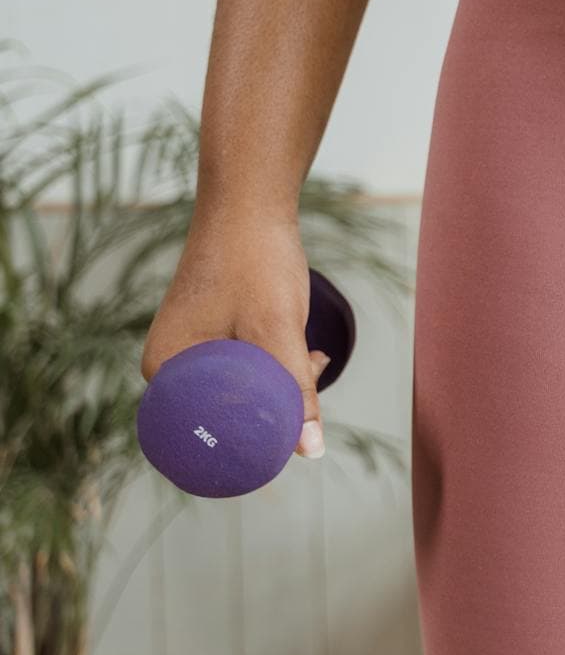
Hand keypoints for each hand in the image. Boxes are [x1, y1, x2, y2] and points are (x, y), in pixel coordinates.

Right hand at [141, 207, 328, 459]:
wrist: (251, 203)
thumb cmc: (254, 262)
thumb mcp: (278, 332)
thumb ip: (294, 391)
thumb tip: (310, 451)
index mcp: (165, 371)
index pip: (204, 434)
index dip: (251, 443)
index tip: (292, 437)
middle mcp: (169, 363)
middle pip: (225, 414)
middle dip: (273, 408)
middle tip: (308, 378)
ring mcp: (190, 347)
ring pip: (241, 390)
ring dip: (281, 384)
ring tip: (310, 357)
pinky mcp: (213, 334)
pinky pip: (245, 368)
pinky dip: (277, 365)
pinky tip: (308, 353)